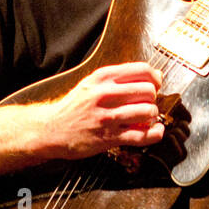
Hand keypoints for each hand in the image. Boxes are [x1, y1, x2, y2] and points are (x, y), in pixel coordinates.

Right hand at [39, 62, 164, 159]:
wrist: (52, 129)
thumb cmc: (75, 106)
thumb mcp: (93, 83)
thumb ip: (121, 77)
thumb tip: (156, 74)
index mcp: (102, 78)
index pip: (141, 70)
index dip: (154, 77)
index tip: (155, 84)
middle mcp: (105, 95)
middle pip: (148, 90)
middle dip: (153, 97)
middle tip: (147, 102)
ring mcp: (107, 117)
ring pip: (147, 112)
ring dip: (152, 115)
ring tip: (146, 117)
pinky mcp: (109, 138)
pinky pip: (142, 136)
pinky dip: (155, 133)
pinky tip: (155, 130)